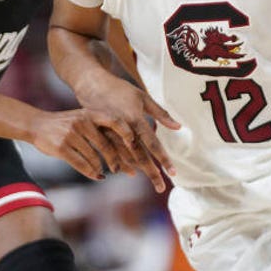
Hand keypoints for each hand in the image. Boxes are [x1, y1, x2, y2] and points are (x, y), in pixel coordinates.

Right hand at [26, 109, 127, 181]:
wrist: (37, 124)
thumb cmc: (65, 123)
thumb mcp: (82, 117)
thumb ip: (100, 126)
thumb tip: (127, 141)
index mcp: (90, 113)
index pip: (115, 121)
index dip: (127, 133)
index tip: (135, 145)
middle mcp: (82, 122)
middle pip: (106, 145)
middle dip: (116, 160)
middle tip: (121, 170)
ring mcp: (71, 135)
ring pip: (94, 158)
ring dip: (101, 168)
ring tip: (104, 172)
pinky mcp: (61, 148)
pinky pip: (82, 164)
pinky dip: (91, 173)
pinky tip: (97, 176)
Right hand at [77, 76, 180, 192]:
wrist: (92, 84)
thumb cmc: (121, 89)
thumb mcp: (143, 97)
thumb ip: (161, 114)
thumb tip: (178, 126)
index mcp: (135, 119)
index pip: (152, 143)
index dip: (163, 158)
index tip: (172, 172)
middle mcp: (124, 128)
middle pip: (140, 155)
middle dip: (151, 171)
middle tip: (161, 187)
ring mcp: (111, 133)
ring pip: (126, 157)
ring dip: (138, 169)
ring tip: (150, 181)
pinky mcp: (101, 135)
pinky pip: (113, 154)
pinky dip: (122, 164)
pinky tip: (129, 171)